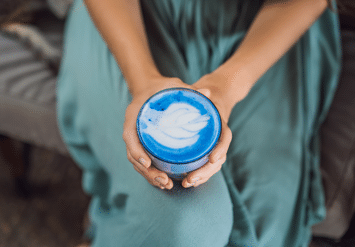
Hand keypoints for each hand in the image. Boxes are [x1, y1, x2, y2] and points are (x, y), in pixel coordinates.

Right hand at [122, 76, 195, 189]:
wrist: (151, 90)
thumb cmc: (161, 88)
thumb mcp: (173, 86)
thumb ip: (188, 89)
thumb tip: (208, 93)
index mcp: (134, 115)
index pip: (130, 136)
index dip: (137, 151)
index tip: (147, 163)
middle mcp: (132, 129)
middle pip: (133, 155)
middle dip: (147, 171)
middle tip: (164, 181)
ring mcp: (136, 138)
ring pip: (137, 162)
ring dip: (149, 176)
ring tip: (166, 185)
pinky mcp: (142, 145)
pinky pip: (143, 162)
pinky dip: (151, 173)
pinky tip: (164, 181)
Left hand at [182, 72, 238, 187]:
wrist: (213, 98)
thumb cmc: (205, 95)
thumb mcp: (202, 91)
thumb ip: (202, 91)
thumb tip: (205, 90)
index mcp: (220, 123)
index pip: (225, 137)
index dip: (220, 149)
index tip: (212, 159)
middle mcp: (219, 137)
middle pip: (219, 157)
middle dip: (206, 171)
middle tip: (190, 180)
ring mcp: (214, 145)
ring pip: (213, 165)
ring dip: (202, 176)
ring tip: (187, 183)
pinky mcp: (206, 150)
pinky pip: (205, 165)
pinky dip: (199, 174)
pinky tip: (187, 181)